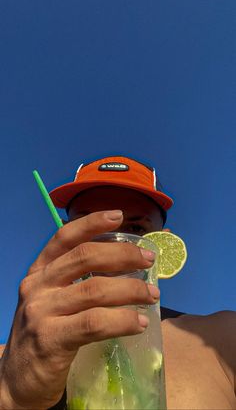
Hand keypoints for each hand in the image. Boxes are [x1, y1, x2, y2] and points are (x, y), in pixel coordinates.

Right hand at [0, 210, 158, 408]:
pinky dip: (122, 320)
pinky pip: (94, 323)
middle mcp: (37, 286)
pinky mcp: (50, 339)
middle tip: (149, 260)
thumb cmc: (44, 335)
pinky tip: (139, 322)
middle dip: (122, 255)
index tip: (118, 215)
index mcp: (39, 272)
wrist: (16, 381)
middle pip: (84, 258)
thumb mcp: (51, 301)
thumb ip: (75, 283)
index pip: (64, 238)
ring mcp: (41, 311)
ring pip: (94, 290)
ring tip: (152, 295)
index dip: (91, 223)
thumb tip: (123, 269)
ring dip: (130, 289)